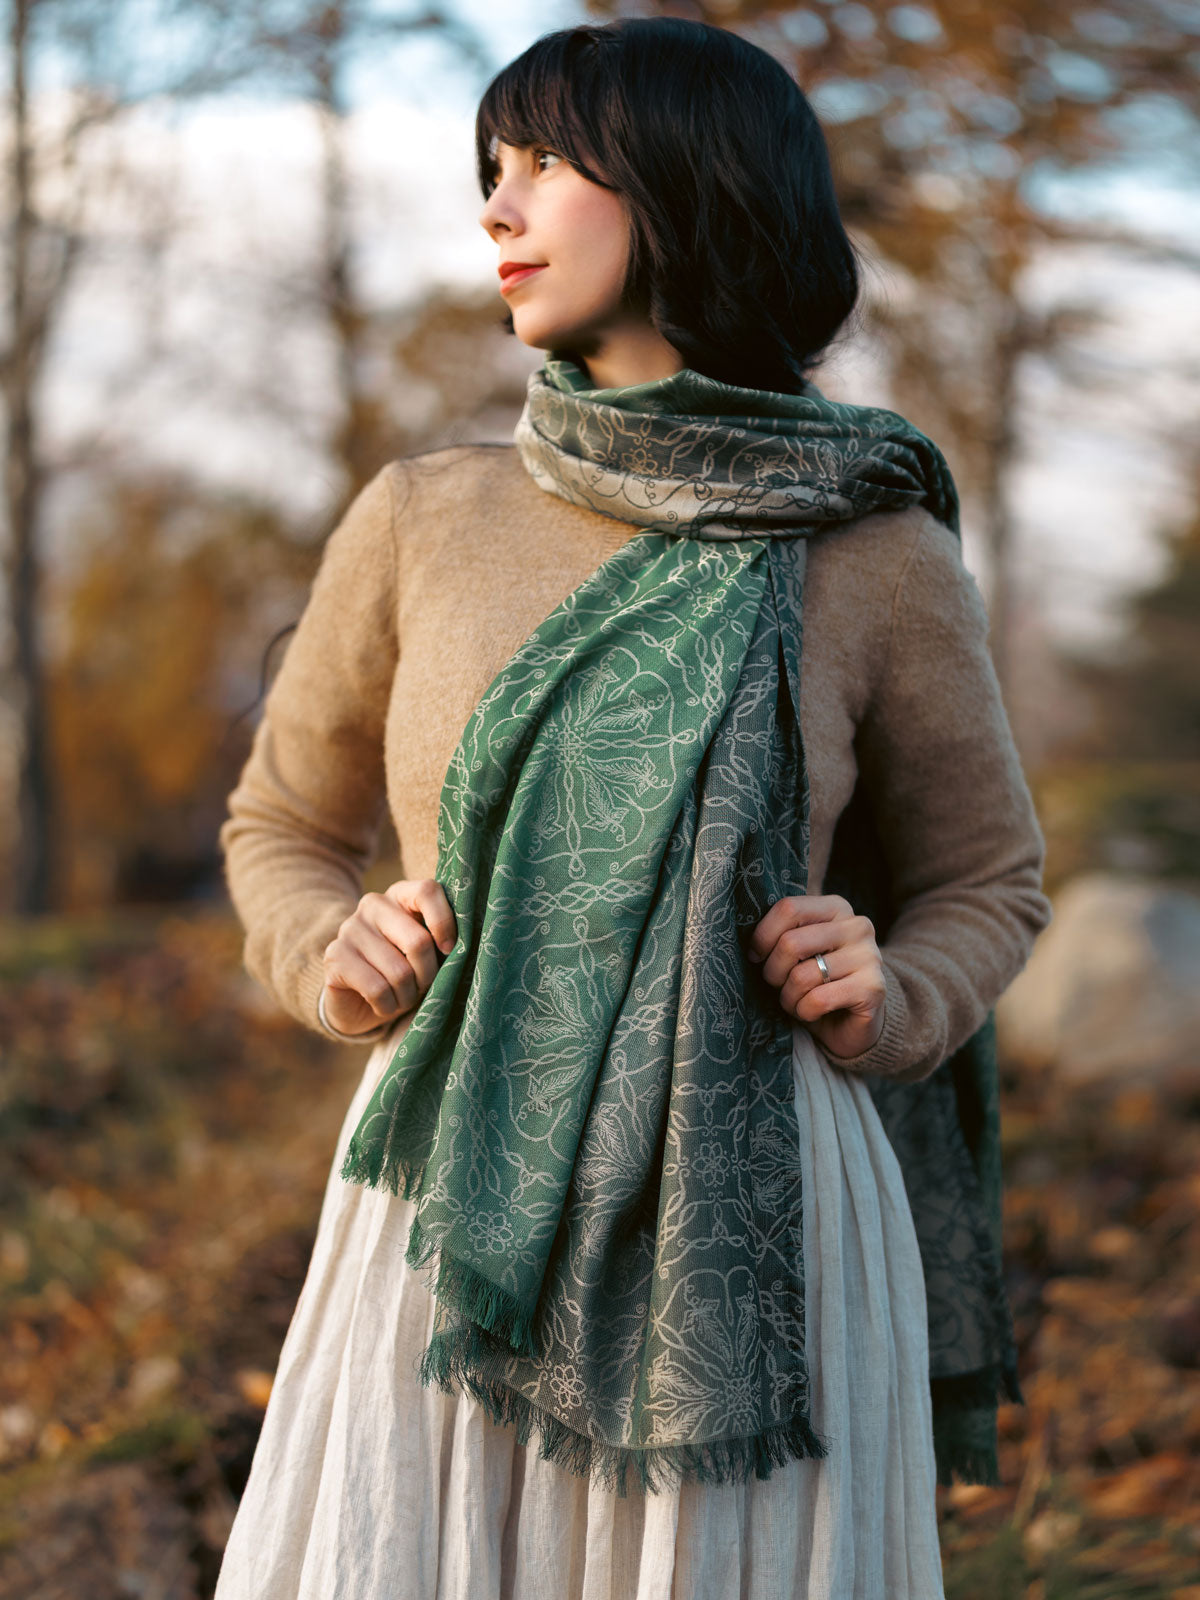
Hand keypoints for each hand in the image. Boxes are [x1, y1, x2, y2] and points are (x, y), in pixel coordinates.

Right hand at [322, 878, 456, 1035]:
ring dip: (407, 996)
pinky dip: (387, 1005)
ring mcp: (349, 928)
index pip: (427, 890)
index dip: (445, 923)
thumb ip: (442, 941)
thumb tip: (464, 946)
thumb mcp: (427, 954)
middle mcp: (372, 904)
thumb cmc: (405, 972)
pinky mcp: (334, 957)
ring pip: (399, 972)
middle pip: (418, 941)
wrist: (359, 1003)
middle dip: (428, 975)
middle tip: (422, 987)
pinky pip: (377, 989)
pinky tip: (383, 1005)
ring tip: (402, 997)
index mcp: (400, 895)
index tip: (450, 950)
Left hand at [747, 893, 884, 1061]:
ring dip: (788, 997)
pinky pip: (818, 1000)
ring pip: (802, 976)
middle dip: (773, 972)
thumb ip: (782, 934)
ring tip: (796, 1002)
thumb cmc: (817, 983)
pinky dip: (804, 1012)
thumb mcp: (799, 951)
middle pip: (791, 943)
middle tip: (778, 985)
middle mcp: (857, 926)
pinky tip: (812, 1013)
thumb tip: (746, 936)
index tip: (756, 956)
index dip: (762, 936)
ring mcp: (869, 956)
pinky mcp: (873, 988)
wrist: (854, 1023)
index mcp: (836, 908)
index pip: (788, 908)